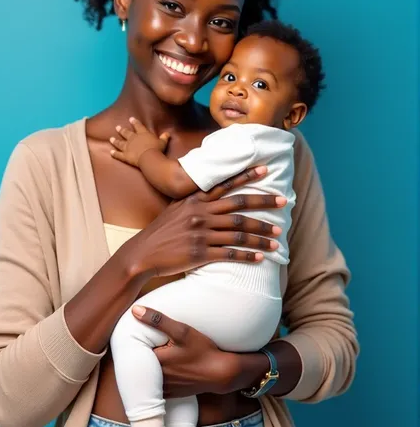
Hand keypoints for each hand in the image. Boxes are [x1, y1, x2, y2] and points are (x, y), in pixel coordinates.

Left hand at [110, 117, 169, 166]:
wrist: (149, 158)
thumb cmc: (157, 149)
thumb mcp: (163, 142)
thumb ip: (164, 137)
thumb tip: (167, 133)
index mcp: (142, 134)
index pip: (138, 126)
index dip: (134, 122)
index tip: (130, 118)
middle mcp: (133, 139)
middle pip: (126, 133)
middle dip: (121, 130)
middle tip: (117, 127)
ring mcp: (128, 147)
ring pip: (120, 143)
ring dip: (115, 141)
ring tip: (111, 138)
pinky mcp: (125, 156)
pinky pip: (118, 155)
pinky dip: (114, 154)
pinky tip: (111, 152)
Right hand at [120, 165, 286, 279]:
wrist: (143, 253)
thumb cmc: (161, 231)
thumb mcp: (175, 208)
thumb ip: (194, 198)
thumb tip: (209, 187)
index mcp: (195, 200)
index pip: (225, 185)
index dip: (246, 176)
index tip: (265, 169)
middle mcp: (200, 214)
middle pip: (239, 207)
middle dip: (264, 204)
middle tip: (284, 201)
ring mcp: (201, 234)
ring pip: (238, 232)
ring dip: (261, 236)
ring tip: (278, 238)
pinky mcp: (200, 253)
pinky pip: (230, 254)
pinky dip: (247, 256)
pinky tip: (260, 257)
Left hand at [132, 306, 237, 396]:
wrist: (221, 373)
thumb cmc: (203, 351)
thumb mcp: (182, 331)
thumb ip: (157, 320)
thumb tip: (135, 310)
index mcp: (157, 361)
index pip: (134, 354)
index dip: (131, 346)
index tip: (128, 339)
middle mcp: (158, 377)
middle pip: (140, 368)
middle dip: (137, 359)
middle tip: (133, 347)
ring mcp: (166, 387)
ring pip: (147, 380)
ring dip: (145, 372)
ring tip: (144, 361)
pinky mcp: (173, 393)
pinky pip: (157, 389)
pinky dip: (155, 383)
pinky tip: (159, 374)